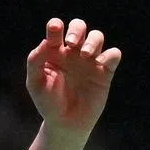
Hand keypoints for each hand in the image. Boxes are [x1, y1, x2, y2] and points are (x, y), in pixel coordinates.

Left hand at [25, 18, 121, 136]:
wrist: (65, 123)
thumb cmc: (48, 102)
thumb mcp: (35, 83)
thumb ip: (35, 62)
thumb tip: (44, 42)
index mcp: (53, 52)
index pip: (55, 31)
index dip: (55, 26)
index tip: (55, 29)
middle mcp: (72, 53)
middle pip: (79, 27)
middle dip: (77, 29)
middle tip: (71, 43)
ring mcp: (89, 61)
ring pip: (97, 37)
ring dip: (93, 41)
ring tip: (85, 55)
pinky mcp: (104, 72)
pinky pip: (113, 55)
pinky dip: (110, 54)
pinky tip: (99, 63)